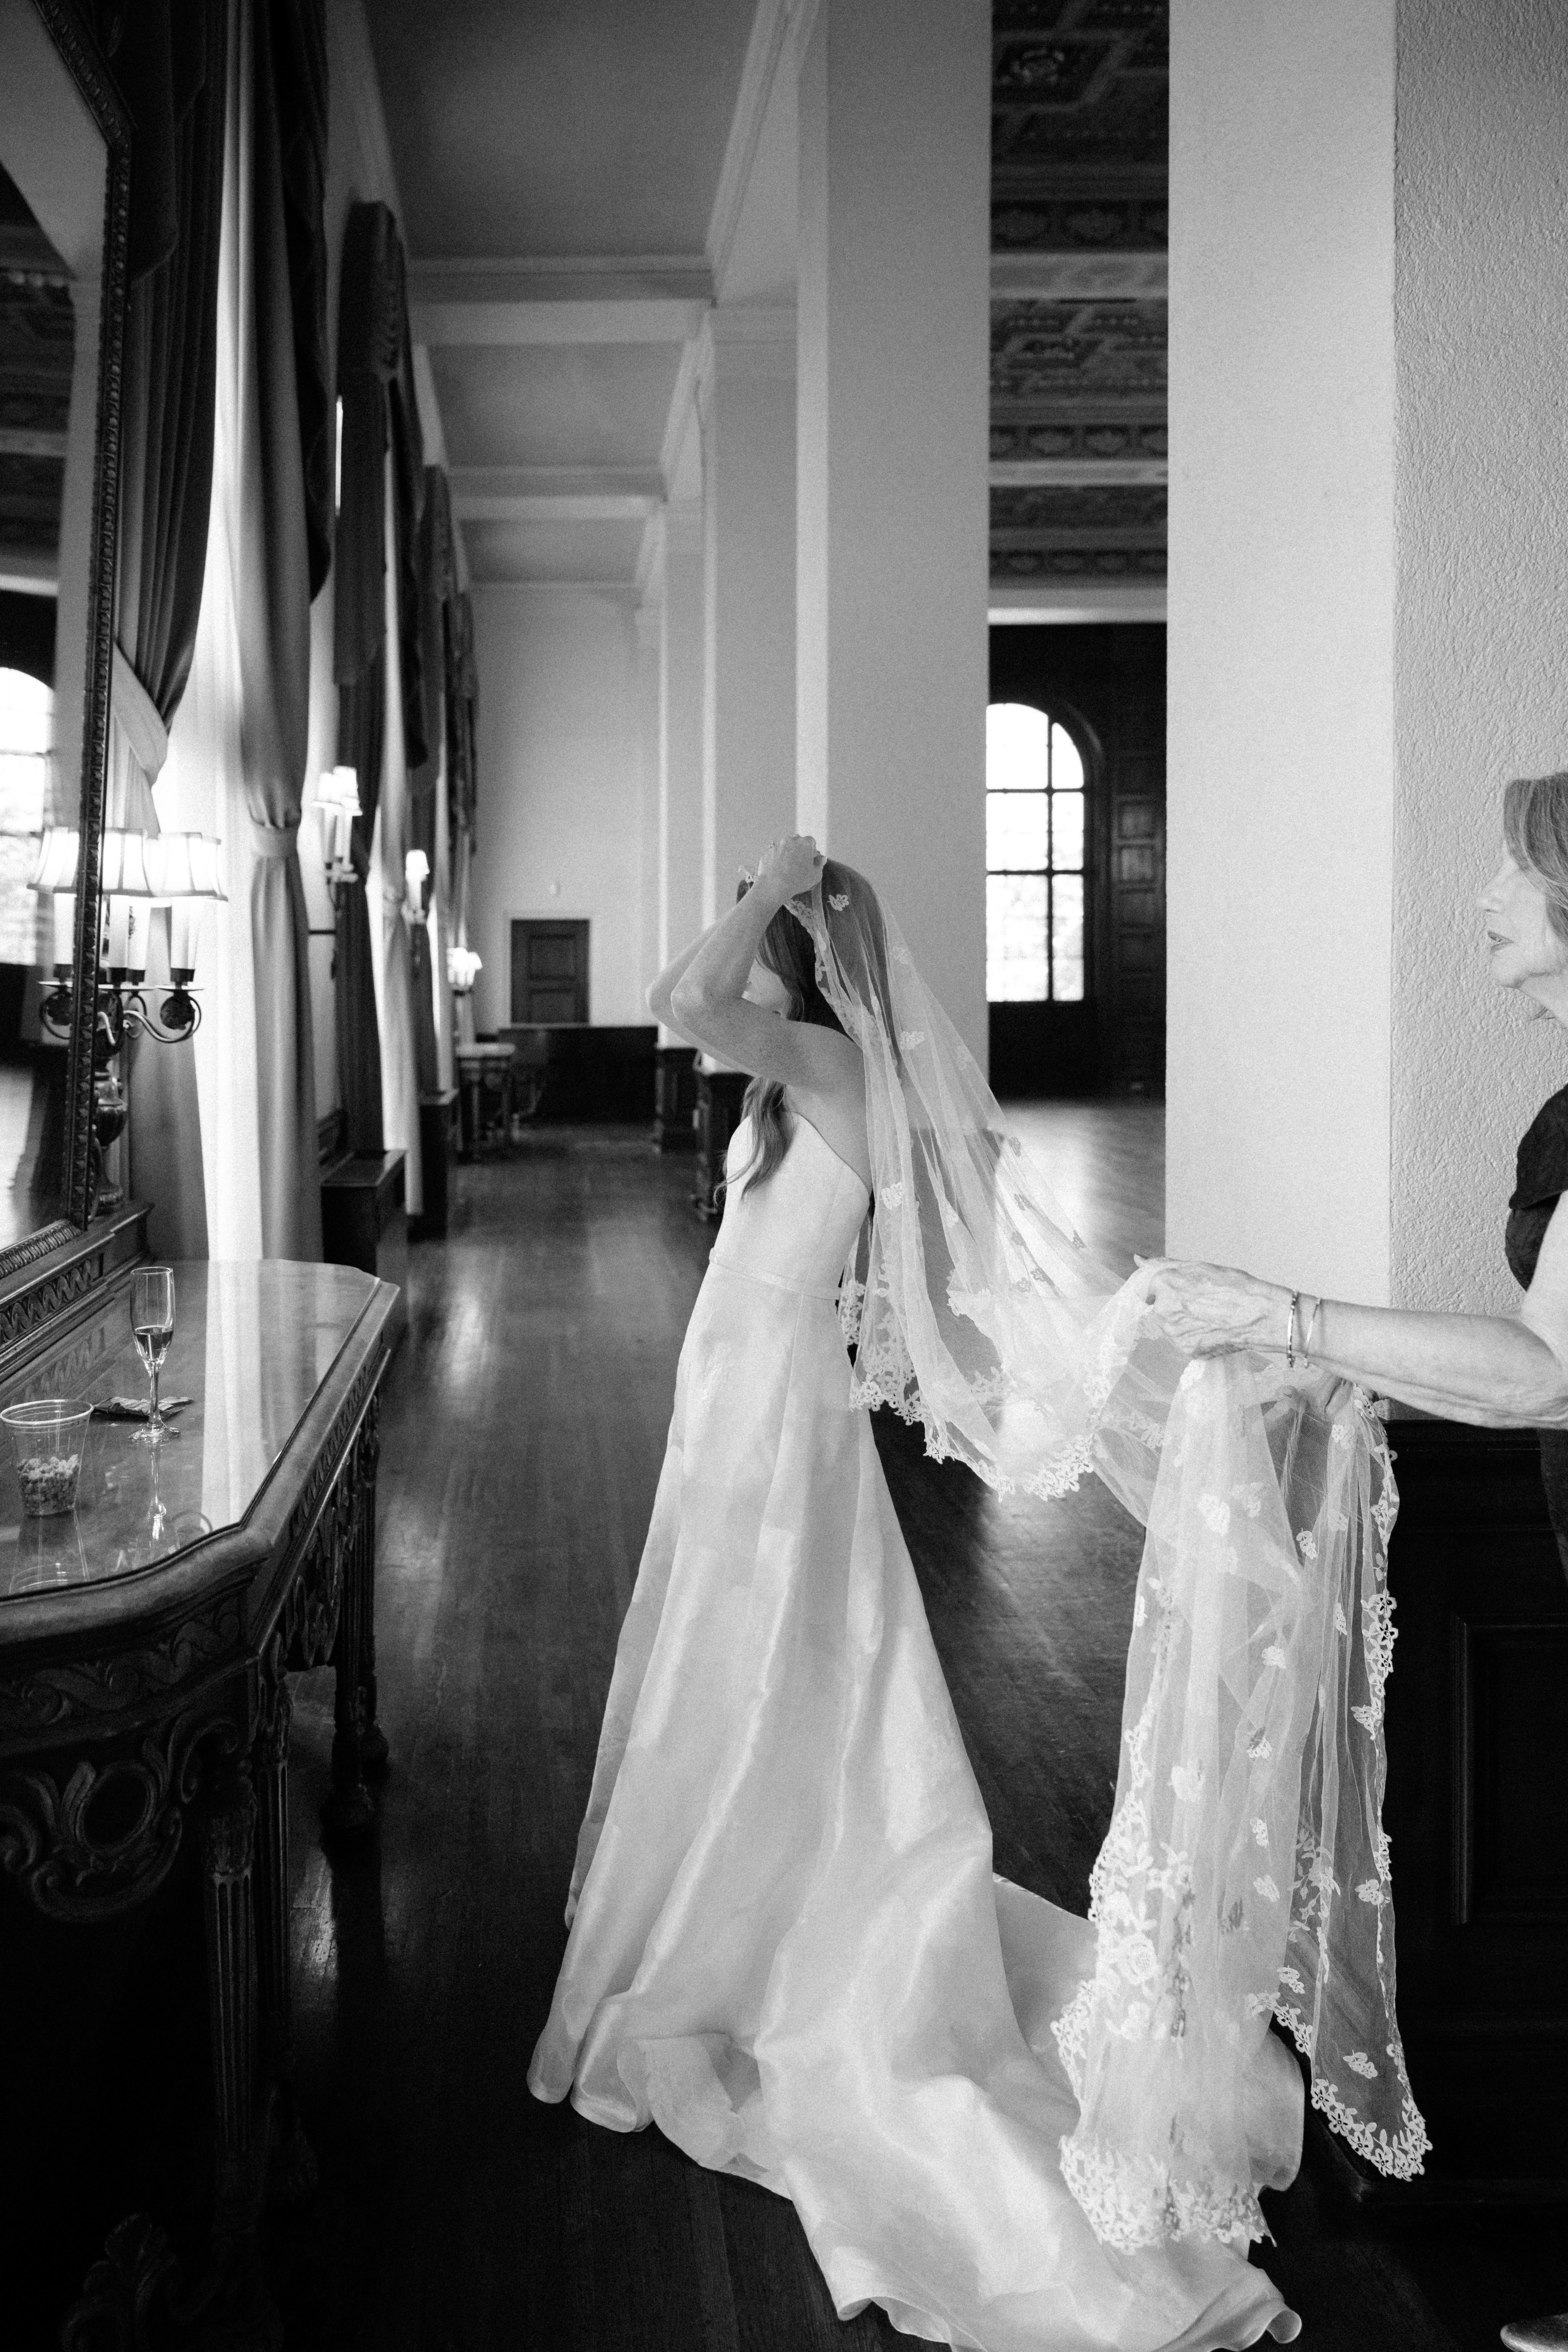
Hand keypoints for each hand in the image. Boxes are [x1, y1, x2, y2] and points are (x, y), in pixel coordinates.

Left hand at [754, 834, 823, 901]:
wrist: (775, 885)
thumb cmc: (798, 880)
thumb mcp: (815, 875)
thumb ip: (820, 864)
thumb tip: (822, 858)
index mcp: (804, 843)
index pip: (811, 841)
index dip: (811, 850)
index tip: (810, 859)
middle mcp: (790, 840)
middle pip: (797, 841)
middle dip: (799, 849)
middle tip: (799, 863)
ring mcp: (777, 846)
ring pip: (784, 847)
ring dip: (787, 853)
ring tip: (787, 867)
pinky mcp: (768, 853)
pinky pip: (775, 854)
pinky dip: (777, 859)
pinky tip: (778, 870)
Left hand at [1144, 1261, 1286, 1356]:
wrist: (1260, 1316)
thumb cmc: (1234, 1286)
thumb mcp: (1199, 1266)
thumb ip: (1164, 1264)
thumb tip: (1138, 1258)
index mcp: (1164, 1284)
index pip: (1148, 1288)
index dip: (1166, 1288)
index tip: (1181, 1291)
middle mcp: (1163, 1309)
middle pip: (1157, 1308)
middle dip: (1172, 1305)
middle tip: (1200, 1303)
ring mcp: (1173, 1333)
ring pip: (1169, 1326)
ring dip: (1182, 1322)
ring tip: (1209, 1316)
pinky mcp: (1186, 1349)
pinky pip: (1183, 1341)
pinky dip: (1194, 1336)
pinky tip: (1212, 1329)